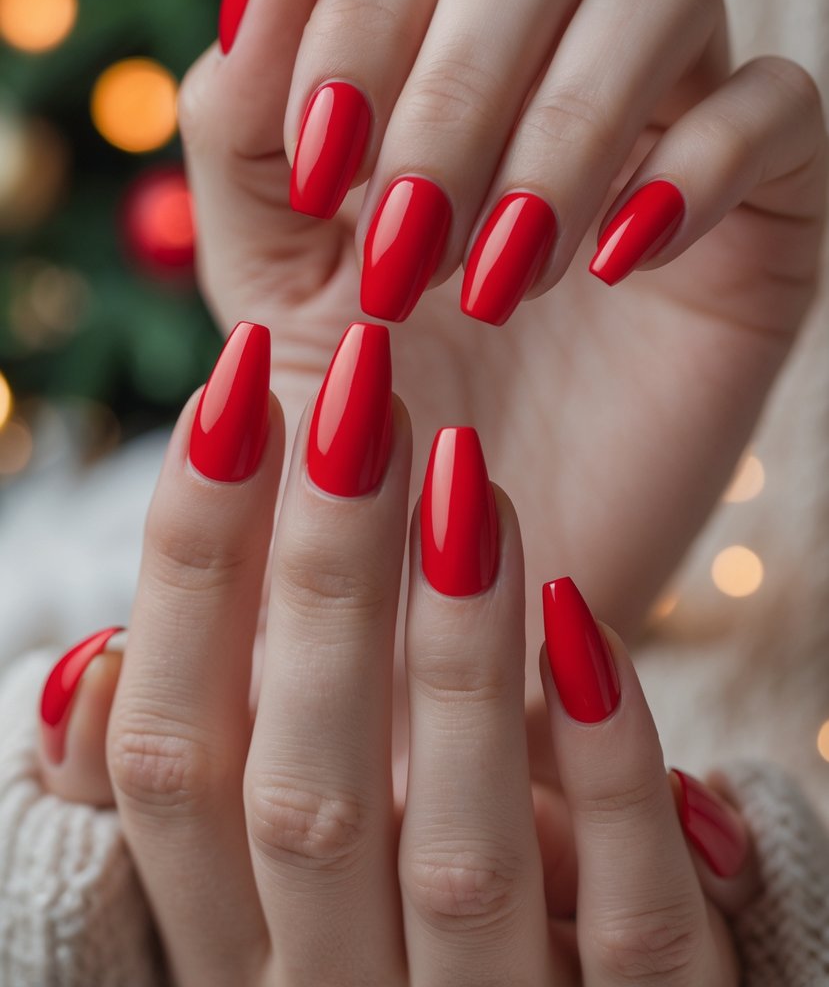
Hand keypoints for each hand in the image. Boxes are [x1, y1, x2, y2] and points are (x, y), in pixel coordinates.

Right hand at [38, 322, 759, 985]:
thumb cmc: (373, 938)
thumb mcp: (254, 887)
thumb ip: (186, 788)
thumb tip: (91, 661)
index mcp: (229, 948)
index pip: (164, 758)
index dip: (188, 569)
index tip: (232, 394)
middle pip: (301, 795)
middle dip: (321, 581)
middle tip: (361, 397)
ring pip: (459, 857)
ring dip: (457, 655)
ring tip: (468, 476)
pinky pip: (632, 931)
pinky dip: (610, 780)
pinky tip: (587, 627)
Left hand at [178, 0, 827, 646]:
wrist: (475, 551)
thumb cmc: (367, 406)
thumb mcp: (267, 272)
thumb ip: (241, 122)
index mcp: (437, 45)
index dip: (362, 30)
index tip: (324, 182)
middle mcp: (557, 53)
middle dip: (458, 93)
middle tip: (411, 252)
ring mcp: (673, 112)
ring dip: (567, 127)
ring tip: (504, 280)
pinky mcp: (770, 197)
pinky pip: (780, 105)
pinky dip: (697, 167)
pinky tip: (622, 264)